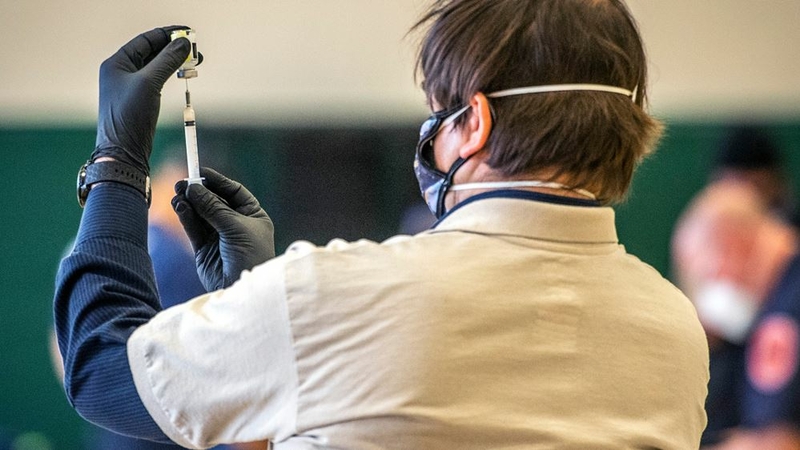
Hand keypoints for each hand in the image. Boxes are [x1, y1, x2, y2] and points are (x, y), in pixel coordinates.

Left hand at [92, 26, 191, 174]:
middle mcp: (122, 72)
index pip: (145, 40)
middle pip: (152, 52)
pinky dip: (172, 74)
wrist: (124, 152)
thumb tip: (184, 44)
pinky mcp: (141, 100)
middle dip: (174, 49)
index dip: (167, 35)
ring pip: (157, 66)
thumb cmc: (128, 117)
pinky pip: (159, 80)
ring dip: (175, 62)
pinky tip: (183, 74)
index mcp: (117, 63)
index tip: (188, 33)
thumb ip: (167, 60)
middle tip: (195, 49)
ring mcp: (131, 87)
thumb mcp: (149, 83)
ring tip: (194, 61)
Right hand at [172, 168, 275, 290]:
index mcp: (253, 216)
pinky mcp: (204, 249)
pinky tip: (180, 207)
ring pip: (201, 214)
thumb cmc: (251, 257)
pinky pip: (194, 228)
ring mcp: (219, 236)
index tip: (199, 171)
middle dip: (199, 192)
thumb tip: (193, 187)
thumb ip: (213, 208)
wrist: (243, 289)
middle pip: (214, 201)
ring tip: (178, 195)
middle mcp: (236, 224)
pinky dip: (186, 217)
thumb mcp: (236, 228)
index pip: (234, 192)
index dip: (217, 181)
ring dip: (189, 204)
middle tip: (181, 183)